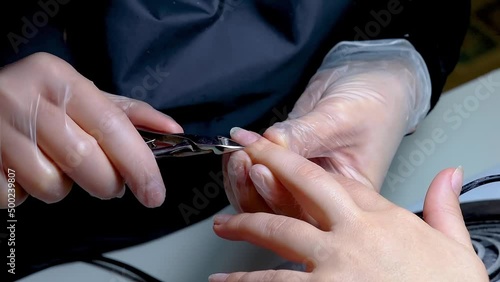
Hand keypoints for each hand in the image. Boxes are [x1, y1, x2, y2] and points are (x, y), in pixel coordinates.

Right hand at [0, 52, 182, 207]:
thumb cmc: (37, 99)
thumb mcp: (80, 95)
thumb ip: (126, 113)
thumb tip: (172, 130)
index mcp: (60, 79)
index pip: (113, 127)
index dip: (139, 166)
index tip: (154, 193)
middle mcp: (26, 99)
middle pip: (86, 161)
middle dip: (107, 183)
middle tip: (108, 182)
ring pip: (51, 185)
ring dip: (62, 187)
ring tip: (53, 165)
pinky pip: (16, 197)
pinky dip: (26, 192)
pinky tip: (21, 168)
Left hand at [211, 134, 487, 281]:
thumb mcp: (456, 249)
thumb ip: (445, 208)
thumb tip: (449, 176)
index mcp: (384, 219)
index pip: (341, 182)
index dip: (309, 168)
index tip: (288, 161)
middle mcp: (354, 234)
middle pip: (304, 186)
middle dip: (271, 164)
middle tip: (245, 155)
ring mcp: (334, 264)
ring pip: (278, 231)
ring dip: (246, 223)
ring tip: (223, 224)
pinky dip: (244, 280)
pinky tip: (224, 279)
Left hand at [223, 39, 431, 217]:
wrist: (372, 81)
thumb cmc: (373, 101)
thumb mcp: (341, 116)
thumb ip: (304, 134)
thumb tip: (269, 144)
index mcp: (350, 196)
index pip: (306, 205)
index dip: (275, 188)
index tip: (256, 162)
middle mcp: (325, 198)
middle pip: (279, 211)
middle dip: (252, 187)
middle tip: (241, 158)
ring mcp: (303, 185)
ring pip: (263, 200)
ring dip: (242, 181)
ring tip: (236, 155)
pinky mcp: (287, 169)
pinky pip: (259, 181)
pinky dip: (242, 171)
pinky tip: (236, 155)